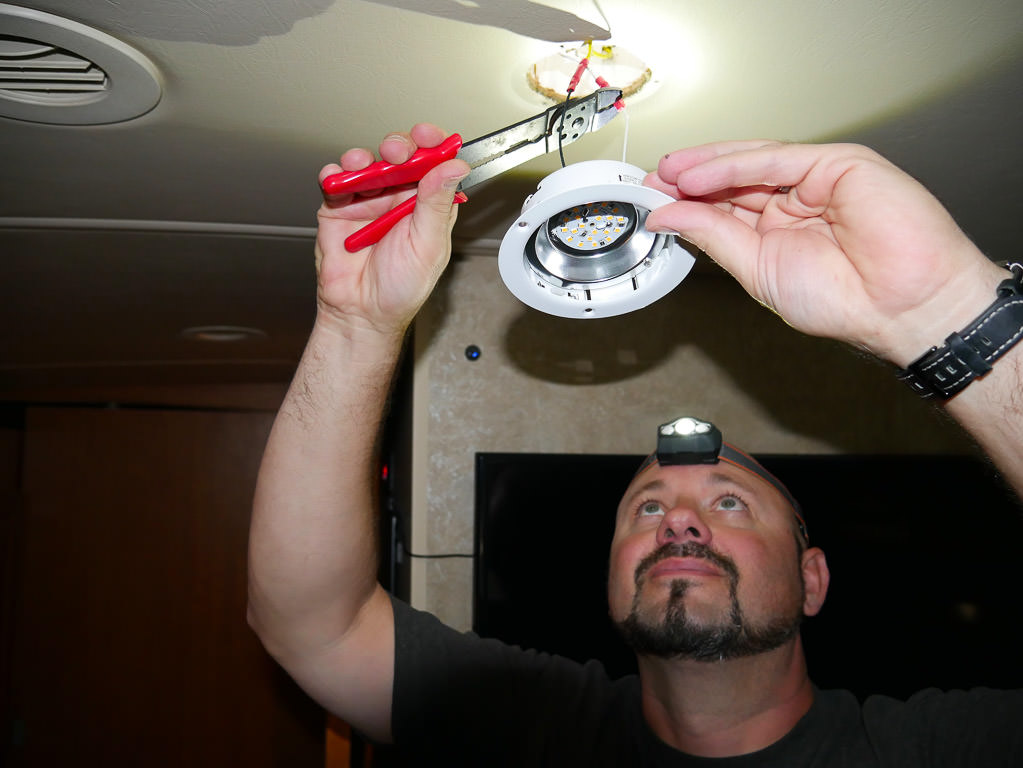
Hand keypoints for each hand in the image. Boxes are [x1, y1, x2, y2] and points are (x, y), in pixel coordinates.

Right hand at [315, 124, 469, 337]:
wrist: (361, 314)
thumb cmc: (400, 290)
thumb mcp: (428, 246)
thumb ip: (437, 204)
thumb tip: (454, 168)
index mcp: (428, 207)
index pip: (434, 165)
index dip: (433, 146)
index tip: (431, 138)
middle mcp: (399, 199)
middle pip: (400, 156)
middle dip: (398, 146)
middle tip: (397, 151)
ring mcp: (368, 202)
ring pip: (367, 163)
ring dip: (364, 157)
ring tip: (363, 165)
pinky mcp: (339, 209)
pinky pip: (336, 181)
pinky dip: (334, 174)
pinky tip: (338, 179)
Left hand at [643, 140, 1004, 365]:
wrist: (901, 309)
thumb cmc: (846, 301)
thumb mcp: (757, 270)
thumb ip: (714, 237)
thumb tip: (668, 217)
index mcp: (779, 228)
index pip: (724, 204)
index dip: (686, 200)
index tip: (653, 200)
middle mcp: (796, 200)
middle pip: (732, 178)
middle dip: (688, 179)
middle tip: (651, 183)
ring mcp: (818, 179)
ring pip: (752, 162)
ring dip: (704, 166)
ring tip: (667, 174)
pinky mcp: (839, 163)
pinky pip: (777, 161)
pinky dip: (734, 166)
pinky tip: (698, 176)